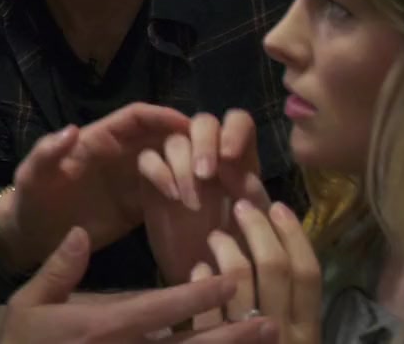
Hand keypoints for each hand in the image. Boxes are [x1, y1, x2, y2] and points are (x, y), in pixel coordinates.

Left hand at [0, 102, 192, 270]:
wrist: (32, 238)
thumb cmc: (30, 200)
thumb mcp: (32, 176)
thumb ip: (47, 152)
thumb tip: (72, 130)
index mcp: (98, 139)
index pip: (136, 118)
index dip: (162, 116)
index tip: (188, 125)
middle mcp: (121, 155)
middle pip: (162, 137)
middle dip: (185, 144)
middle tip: (203, 167)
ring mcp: (132, 181)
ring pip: (171, 164)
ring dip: (189, 171)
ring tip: (199, 191)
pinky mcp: (138, 207)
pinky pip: (169, 194)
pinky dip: (187, 195)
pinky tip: (201, 207)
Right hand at [0, 226, 278, 343]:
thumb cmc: (17, 342)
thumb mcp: (29, 302)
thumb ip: (59, 268)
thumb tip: (80, 233)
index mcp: (103, 327)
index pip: (160, 308)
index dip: (199, 294)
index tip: (232, 279)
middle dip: (232, 336)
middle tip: (272, 323)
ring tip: (264, 341)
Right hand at [138, 110, 268, 284]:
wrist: (208, 281)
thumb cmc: (239, 253)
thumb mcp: (256, 224)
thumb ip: (252, 193)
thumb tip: (233, 166)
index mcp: (240, 159)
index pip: (238, 122)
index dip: (233, 131)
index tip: (229, 156)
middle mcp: (208, 155)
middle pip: (202, 122)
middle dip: (204, 143)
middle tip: (205, 174)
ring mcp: (178, 166)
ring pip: (175, 140)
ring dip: (183, 164)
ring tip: (190, 200)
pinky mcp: (152, 181)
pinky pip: (147, 158)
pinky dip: (158, 170)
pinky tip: (172, 195)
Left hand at [191, 201, 321, 343]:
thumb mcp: (290, 332)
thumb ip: (286, 297)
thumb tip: (275, 241)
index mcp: (307, 328)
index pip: (308, 273)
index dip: (294, 235)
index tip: (278, 207)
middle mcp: (280, 331)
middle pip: (274, 267)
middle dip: (257, 229)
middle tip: (240, 206)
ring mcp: (247, 338)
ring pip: (237, 279)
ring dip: (226, 247)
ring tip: (216, 236)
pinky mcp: (215, 343)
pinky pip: (206, 304)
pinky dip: (203, 278)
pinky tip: (200, 267)